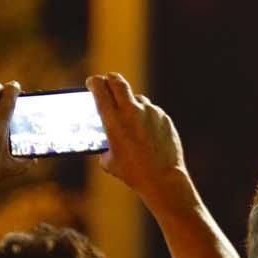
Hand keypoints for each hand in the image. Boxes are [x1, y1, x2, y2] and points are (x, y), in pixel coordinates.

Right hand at [86, 73, 184, 200]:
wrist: (162, 178)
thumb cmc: (133, 173)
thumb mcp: (110, 161)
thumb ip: (105, 147)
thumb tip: (105, 143)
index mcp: (112, 120)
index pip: (100, 90)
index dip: (94, 83)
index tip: (92, 82)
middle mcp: (131, 111)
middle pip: (118, 82)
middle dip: (111, 79)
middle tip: (108, 80)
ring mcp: (150, 112)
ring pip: (137, 98)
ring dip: (131, 102)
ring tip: (130, 116)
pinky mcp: (164, 117)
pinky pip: (152, 111)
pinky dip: (147, 117)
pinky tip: (147, 131)